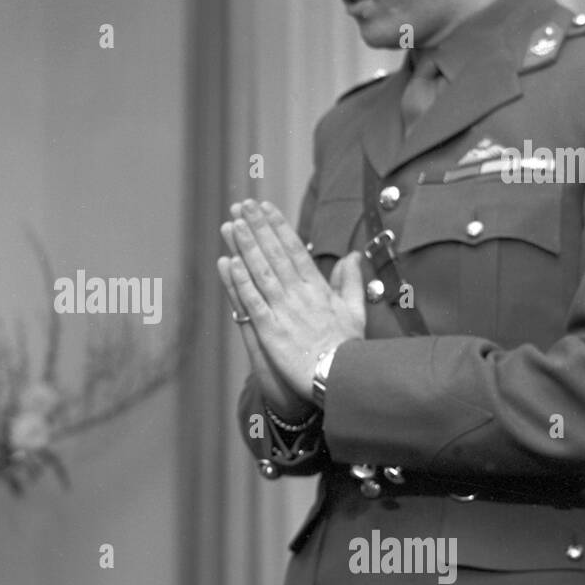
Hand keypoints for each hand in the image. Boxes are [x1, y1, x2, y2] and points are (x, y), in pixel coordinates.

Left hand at [219, 199, 365, 401]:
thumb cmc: (348, 348)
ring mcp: (284, 311)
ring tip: (232, 224)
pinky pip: (253, 302)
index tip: (266, 207)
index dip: (278, 226)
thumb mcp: (355, 311)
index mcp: (318, 288)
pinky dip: (241, 282)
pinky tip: (230, 263)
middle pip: (275, 254)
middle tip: (242, 205)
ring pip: (261, 272)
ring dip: (246, 247)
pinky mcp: (271, 330)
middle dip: (258, 227)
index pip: (295, 249)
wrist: (343, 378)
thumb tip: (352, 255)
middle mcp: (299, 295)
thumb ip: (350, 281)